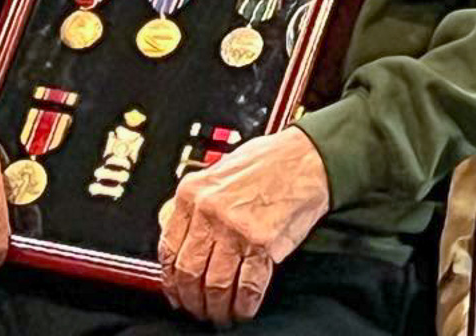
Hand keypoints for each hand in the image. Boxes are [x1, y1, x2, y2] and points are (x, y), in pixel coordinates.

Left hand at [158, 127, 330, 325]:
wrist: (307, 158)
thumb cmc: (267, 162)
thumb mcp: (217, 172)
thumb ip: (196, 204)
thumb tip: (179, 235)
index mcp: (192, 193)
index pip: (168, 248)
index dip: (170, 280)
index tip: (175, 292)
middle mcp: (210, 212)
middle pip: (188, 272)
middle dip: (191, 300)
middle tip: (197, 310)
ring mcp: (236, 229)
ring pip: (215, 284)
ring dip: (216, 307)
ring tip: (220, 316)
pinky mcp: (264, 243)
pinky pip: (247, 286)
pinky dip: (243, 305)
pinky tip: (243, 310)